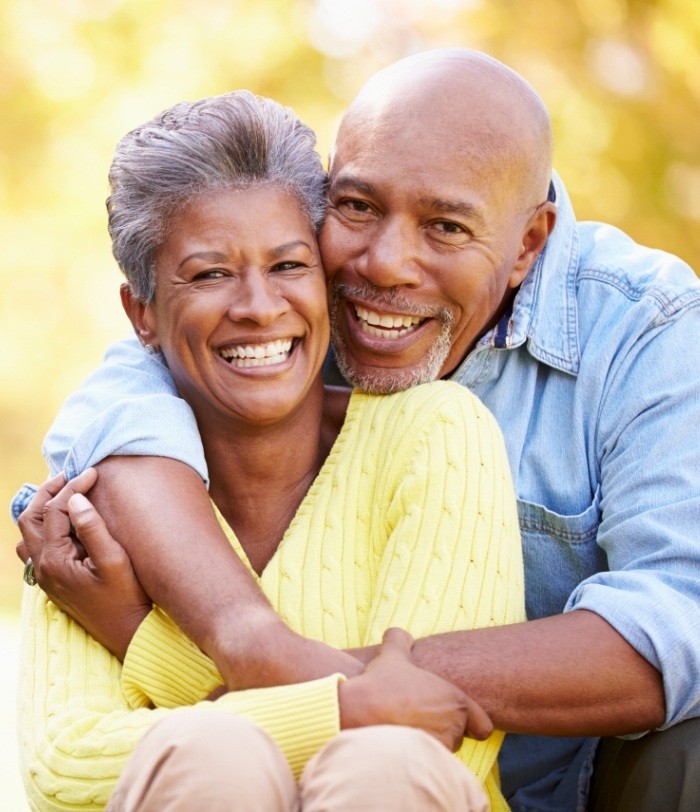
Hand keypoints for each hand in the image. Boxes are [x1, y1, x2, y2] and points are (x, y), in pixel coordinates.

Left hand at [17, 468, 151, 660]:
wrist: (126, 632)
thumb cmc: (126, 597)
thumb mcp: (115, 560)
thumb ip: (93, 528)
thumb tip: (75, 499)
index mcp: (55, 560)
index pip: (56, 510)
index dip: (73, 487)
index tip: (93, 472)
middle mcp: (41, 568)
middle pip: (31, 517)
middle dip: (49, 492)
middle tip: (71, 475)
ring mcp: (43, 575)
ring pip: (28, 531)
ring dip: (42, 508)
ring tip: (64, 493)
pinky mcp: (51, 579)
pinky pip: (33, 547)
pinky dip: (42, 527)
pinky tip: (61, 523)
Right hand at [339, 628, 492, 750]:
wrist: (356, 712)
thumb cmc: (379, 684)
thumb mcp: (391, 655)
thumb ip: (399, 640)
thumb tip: (399, 633)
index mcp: (456, 701)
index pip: (482, 726)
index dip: (471, 724)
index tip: (450, 721)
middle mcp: (455, 727)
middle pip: (458, 738)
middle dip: (441, 732)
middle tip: (416, 721)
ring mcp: (441, 748)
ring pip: (442, 752)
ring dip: (428, 745)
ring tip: (404, 733)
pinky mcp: (425, 765)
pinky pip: (427, 766)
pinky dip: (417, 761)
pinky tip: (398, 748)